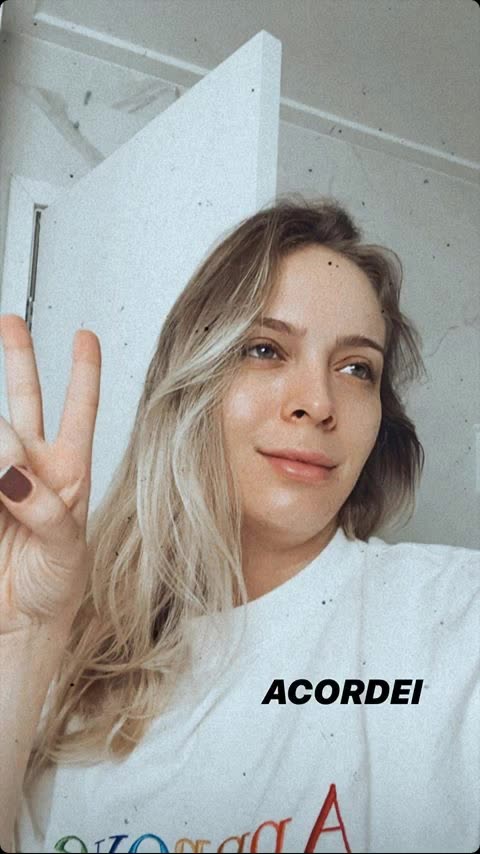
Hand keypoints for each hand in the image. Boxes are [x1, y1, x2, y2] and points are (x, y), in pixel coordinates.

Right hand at [0, 314, 100, 634]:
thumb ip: (47, 508)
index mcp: (69, 473)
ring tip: (4, 476)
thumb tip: (14, 472)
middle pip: (26, 399)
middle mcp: (33, 467)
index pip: (80, 411)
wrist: (20, 623)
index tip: (85, 337)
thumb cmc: (56, 587)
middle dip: (19, 358)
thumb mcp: (68, 550)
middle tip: (11, 323)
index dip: (83, 372)